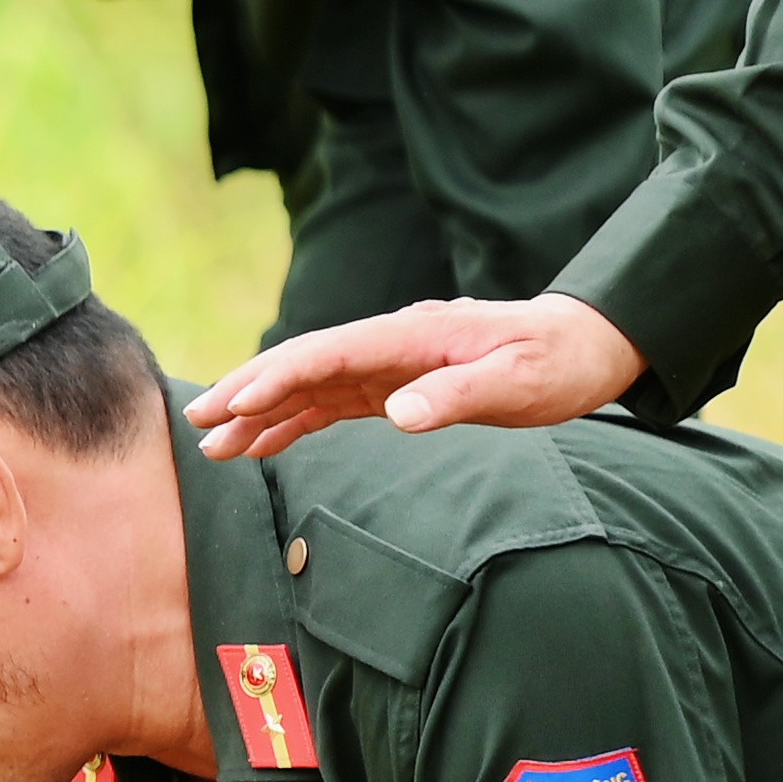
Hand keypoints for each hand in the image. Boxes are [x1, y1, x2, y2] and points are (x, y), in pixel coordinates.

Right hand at [186, 292, 645, 463]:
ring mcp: (389, 364)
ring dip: (262, 412)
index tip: (236, 402)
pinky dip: (295, 422)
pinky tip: (264, 445)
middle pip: (304, 363)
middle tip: (197, 420)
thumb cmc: (556, 362)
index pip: (329, 353)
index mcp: (412, 336)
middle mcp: (391, 344)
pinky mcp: (396, 385)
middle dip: (248, 390)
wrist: (585, 345)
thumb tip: (397, 413)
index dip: (278, 376)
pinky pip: (333, 402)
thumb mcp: (517, 381)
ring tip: (214, 445)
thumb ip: (457, 394)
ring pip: (311, 385)